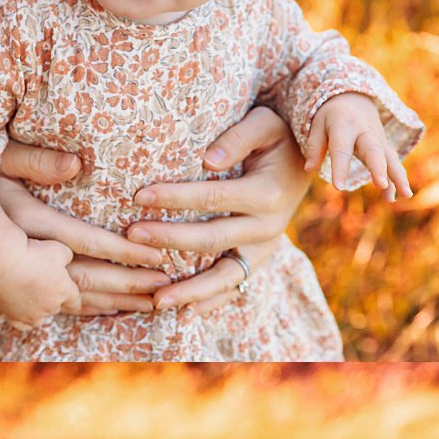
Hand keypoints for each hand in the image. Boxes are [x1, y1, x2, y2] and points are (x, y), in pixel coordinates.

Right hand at [0, 143, 172, 316]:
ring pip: (79, 302)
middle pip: (91, 281)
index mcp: (31, 232)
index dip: (128, 253)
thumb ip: (36, 160)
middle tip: (168, 290)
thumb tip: (75, 163)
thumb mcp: (2, 161)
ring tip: (149, 305)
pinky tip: (107, 311)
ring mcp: (23, 291)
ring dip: (116, 303)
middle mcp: (28, 266)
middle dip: (132, 286)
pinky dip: (88, 310)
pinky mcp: (17, 303)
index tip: (160, 257)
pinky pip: (60, 311)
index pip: (90, 245)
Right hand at [0, 235, 82, 330]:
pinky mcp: (13, 316)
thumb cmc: (34, 254)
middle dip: (54, 299)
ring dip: (39, 310)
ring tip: (33, 298)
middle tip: (45, 285)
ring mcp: (31, 314)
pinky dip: (23, 319)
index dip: (73, 297)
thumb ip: (67, 258)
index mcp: (64, 291)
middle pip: (57, 308)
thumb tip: (67, 260)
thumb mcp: (59, 249)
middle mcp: (50, 307)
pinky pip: (22, 325)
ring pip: (40, 318)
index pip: (75, 301)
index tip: (70, 293)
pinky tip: (22, 312)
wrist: (5, 263)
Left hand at [125, 106, 310, 315]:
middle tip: (132, 237)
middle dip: (170, 240)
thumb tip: (207, 160)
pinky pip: (233, 287)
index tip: (140, 196)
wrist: (307, 161)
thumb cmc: (277, 138)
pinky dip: (209, 303)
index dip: (176, 197)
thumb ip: (239, 137)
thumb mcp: (266, 124)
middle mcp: (268, 226)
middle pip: (212, 239)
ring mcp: (264, 248)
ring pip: (225, 276)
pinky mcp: (258, 261)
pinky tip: (183, 315)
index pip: (213, 198)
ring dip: (190, 291)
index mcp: (267, 192)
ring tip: (156, 302)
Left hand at [305, 93, 411, 200]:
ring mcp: (378, 138)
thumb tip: (309, 169)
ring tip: (405, 194)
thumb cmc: (330, 115)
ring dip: (398, 176)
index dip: (340, 168)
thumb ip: (314, 146)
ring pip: (390, 157)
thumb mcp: (317, 125)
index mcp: (344, 126)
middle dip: (378, 168)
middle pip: (373, 150)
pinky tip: (400, 196)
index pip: (341, 149)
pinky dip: (397, 178)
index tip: (338, 187)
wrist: (354, 99)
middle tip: (381, 185)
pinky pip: (392, 162)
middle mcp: (365, 132)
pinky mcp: (384, 146)